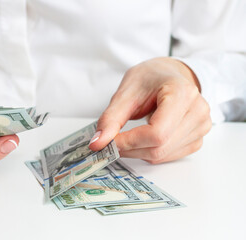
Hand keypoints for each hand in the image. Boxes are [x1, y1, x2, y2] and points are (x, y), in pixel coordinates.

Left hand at [89, 57, 211, 163]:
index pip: (157, 132)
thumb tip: (98, 143)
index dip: (129, 141)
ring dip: (137, 152)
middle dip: (129, 148)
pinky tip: (142, 138)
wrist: (168, 75)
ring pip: (162, 155)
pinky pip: (168, 156)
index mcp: (183, 93)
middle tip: (110, 141)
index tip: (108, 141)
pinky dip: (148, 152)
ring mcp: (201, 127)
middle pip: (159, 146)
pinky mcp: (197, 139)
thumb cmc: (150, 78)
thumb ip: (111, 118)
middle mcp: (198, 111)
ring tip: (126, 137)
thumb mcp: (126, 92)